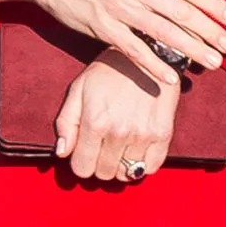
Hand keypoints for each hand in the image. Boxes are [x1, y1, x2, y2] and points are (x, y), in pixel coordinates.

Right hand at [19, 0, 225, 89]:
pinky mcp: (101, 27)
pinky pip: (133, 49)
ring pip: (162, 32)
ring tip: (212, 62)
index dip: (212, 3)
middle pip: (180, 12)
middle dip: (208, 31)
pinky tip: (172, 77)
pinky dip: (153, 64)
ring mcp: (118, 7)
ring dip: (190, 49)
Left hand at [54, 50, 178, 181]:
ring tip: (120, 146)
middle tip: (103, 146)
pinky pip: (151, 167)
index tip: (86, 151)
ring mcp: (143, 134)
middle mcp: (119, 132)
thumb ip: (65, 122)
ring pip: (127, 173)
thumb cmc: (110, 70)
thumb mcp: (79, 88)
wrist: (149, 53)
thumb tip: (62, 153)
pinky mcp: (163, 133)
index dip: (81, 162)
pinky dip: (143, 164)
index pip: (82, 168)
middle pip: (104, 173)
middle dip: (99, 163)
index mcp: (95, 122)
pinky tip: (137, 150)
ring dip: (121, 165)